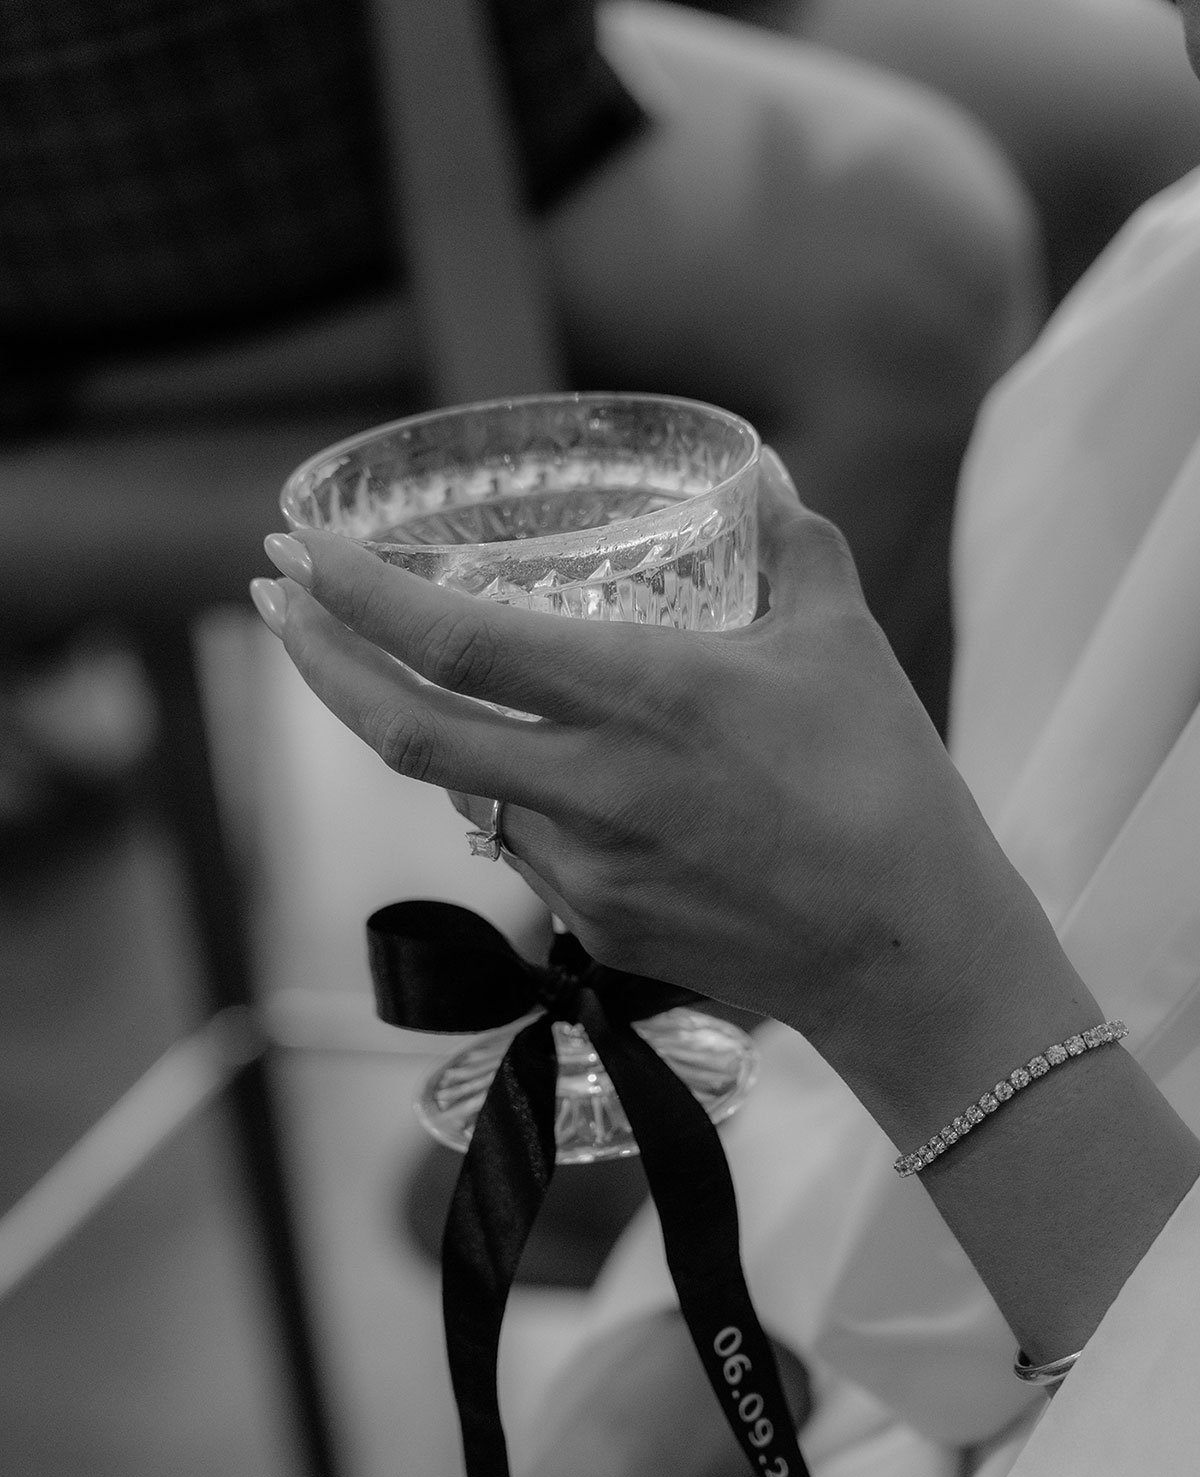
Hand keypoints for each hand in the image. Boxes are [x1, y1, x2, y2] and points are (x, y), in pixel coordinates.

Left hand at [253, 451, 1063, 1134]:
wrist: (910, 956)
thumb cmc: (887, 787)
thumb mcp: (840, 644)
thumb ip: (795, 547)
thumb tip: (767, 485)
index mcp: (645, 698)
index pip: (457, 642)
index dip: (357, 596)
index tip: (296, 549)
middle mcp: (595, 789)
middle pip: (403, 733)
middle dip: (318, 660)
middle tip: (274, 601)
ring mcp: (588, 874)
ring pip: (475, 797)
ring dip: (451, 740)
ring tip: (491, 700)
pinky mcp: (601, 936)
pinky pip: (534, 855)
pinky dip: (531, 808)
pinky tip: (592, 792)